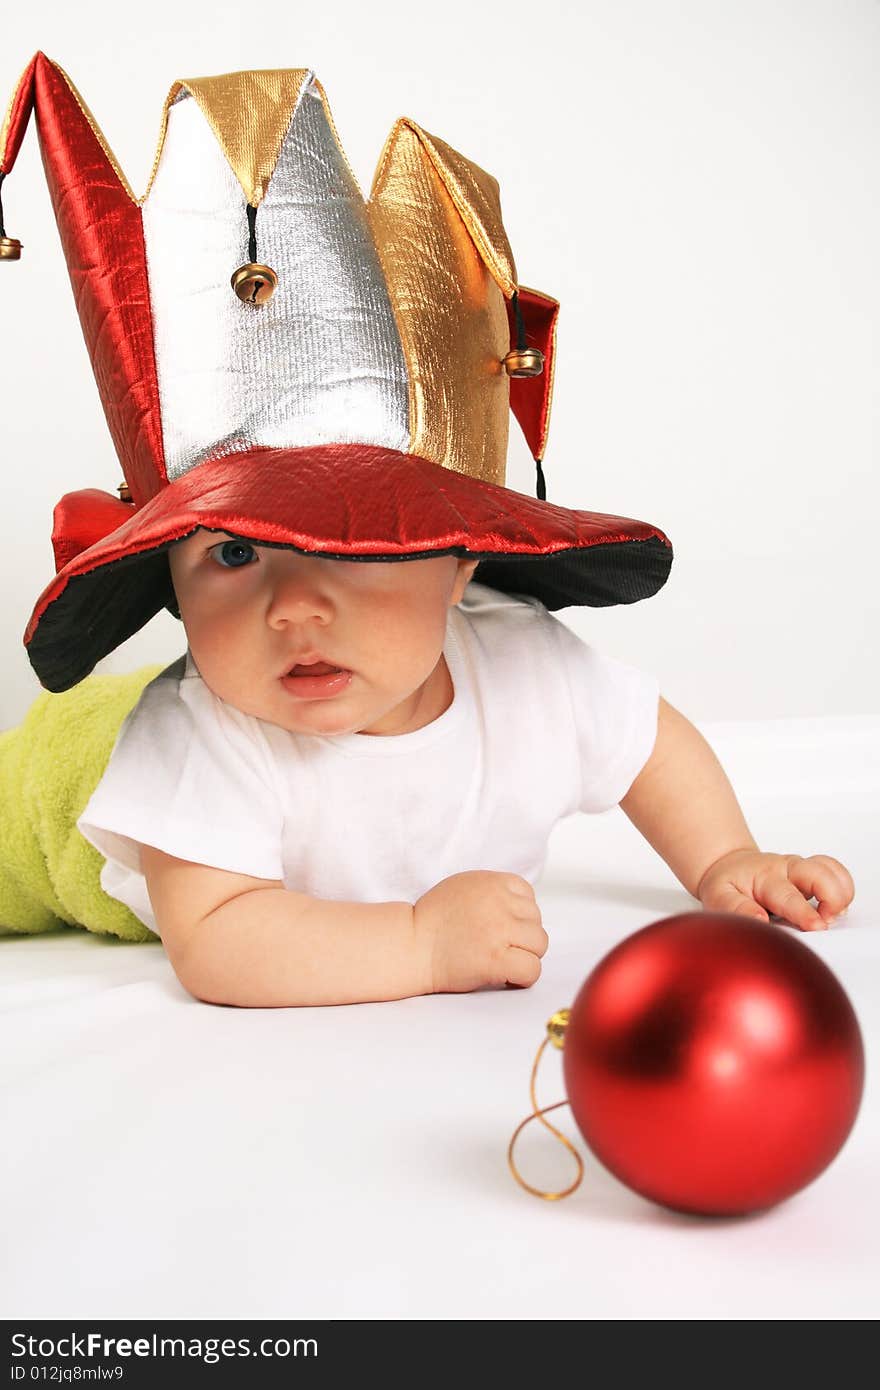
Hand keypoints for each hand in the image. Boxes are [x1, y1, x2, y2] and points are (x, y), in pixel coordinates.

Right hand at [413, 870, 548, 992]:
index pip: (528, 896)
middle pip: (536, 922)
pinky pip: (532, 969)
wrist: (410, 946)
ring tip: (501, 961)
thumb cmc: (433, 921)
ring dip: (524, 956)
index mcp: (492, 882)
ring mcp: (498, 930)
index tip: (500, 929)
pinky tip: (504, 977)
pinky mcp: (495, 959)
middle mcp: (498, 902)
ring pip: (539, 945)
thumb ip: (494, 891)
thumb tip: (524, 907)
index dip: (517, 916)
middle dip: (521, 938)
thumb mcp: (465, 887)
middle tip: (497, 948)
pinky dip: (523, 978)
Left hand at [697, 849, 854, 931]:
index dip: (804, 913)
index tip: (817, 926)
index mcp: (765, 878)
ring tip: (833, 915)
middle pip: (819, 874)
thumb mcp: (720, 896)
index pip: (788, 896)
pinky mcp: (813, 872)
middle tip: (827, 922)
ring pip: (832, 871)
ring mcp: (802, 869)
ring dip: (841, 894)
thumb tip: (759, 920)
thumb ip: (738, 909)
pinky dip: (844, 888)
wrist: (730, 865)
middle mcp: (788, 870)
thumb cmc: (727, 884)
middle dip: (831, 899)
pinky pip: (837, 873)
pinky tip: (836, 906)